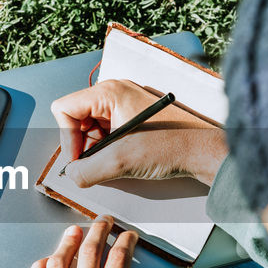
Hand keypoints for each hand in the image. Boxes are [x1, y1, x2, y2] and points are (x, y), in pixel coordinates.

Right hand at [50, 79, 226, 186]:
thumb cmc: (171, 146)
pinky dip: (108, 151)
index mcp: (109, 92)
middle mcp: (114, 94)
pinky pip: (106, 135)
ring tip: (116, 161)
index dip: (67, 138)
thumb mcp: (120, 161)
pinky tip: (124, 159)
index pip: (65, 109)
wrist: (202, 153)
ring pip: (90, 130)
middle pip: (76, 119)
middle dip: (82, 145)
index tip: (78, 160)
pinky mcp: (132, 120)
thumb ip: (86, 170)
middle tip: (97, 162)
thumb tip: (71, 174)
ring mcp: (123, 106)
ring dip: (96, 150)